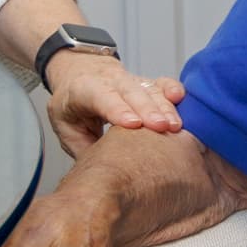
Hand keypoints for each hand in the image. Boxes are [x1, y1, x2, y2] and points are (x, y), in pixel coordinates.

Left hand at [45, 49, 184, 156]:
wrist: (79, 73)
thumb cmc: (72, 105)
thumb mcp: (66, 127)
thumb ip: (84, 148)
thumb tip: (102, 173)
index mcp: (84, 89)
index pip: (101, 97)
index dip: (117, 109)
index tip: (133, 124)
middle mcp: (109, 81)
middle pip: (131, 92)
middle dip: (147, 109)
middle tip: (161, 127)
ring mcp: (129, 80)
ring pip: (149, 89)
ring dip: (164, 107)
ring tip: (175, 126)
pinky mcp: (145, 82)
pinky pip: (161, 83)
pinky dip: (172, 89)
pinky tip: (180, 98)